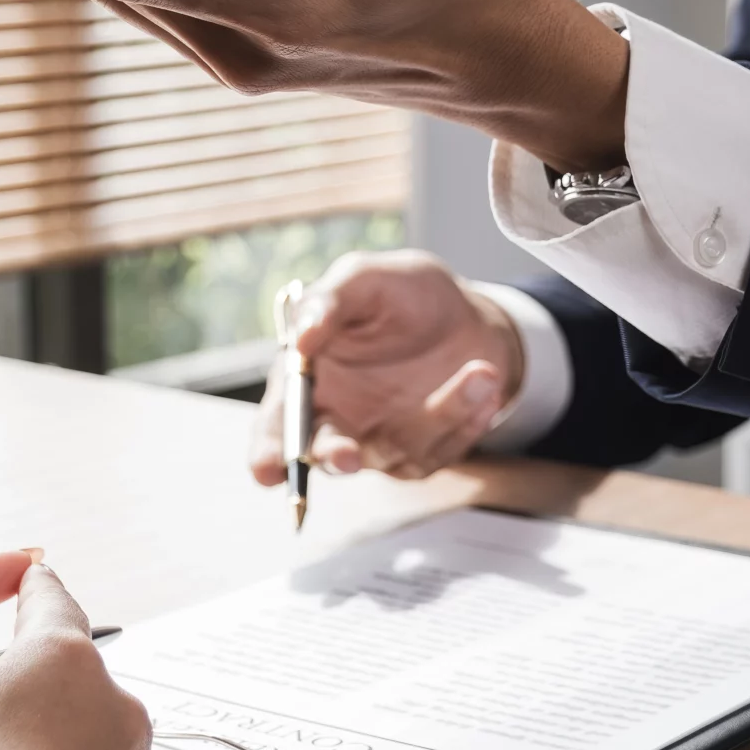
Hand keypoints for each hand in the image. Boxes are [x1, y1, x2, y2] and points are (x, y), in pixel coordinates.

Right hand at [252, 250, 522, 481]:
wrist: (466, 312)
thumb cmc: (403, 293)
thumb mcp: (367, 279)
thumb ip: (331, 302)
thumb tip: (303, 338)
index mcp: (307, 380)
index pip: (277, 424)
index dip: (266, 451)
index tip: (265, 469)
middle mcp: (338, 418)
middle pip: (324, 456)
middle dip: (333, 458)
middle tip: (347, 458)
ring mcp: (382, 440)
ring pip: (398, 451)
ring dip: (441, 415)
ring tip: (480, 371)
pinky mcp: (424, 451)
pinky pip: (441, 452)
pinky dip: (467, 418)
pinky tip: (484, 383)